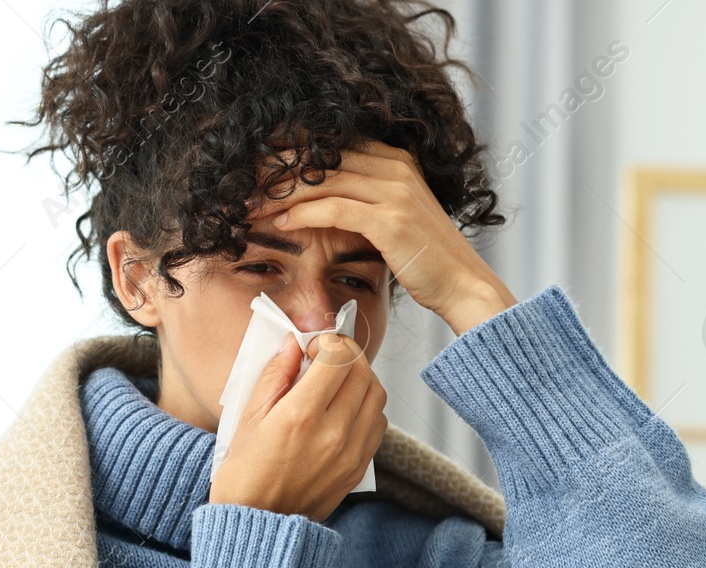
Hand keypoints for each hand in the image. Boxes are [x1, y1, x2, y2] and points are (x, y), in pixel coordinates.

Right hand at [207, 330, 387, 521]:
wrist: (259, 525)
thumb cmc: (245, 474)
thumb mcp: (247, 418)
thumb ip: (275, 375)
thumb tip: (294, 344)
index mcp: (300, 416)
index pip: (338, 357)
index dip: (329, 342)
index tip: (314, 346)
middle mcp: (333, 433)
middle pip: (362, 372)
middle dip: (347, 354)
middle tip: (327, 356)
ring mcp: (351, 452)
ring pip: (376, 396)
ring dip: (360, 379)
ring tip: (336, 382)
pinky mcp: (358, 467)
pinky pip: (377, 424)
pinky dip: (366, 407)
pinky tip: (343, 409)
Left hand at [257, 140, 517, 335]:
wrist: (462, 285)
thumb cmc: (426, 260)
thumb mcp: (396, 218)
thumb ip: (366, 200)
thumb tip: (322, 199)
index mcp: (397, 160)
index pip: (333, 145)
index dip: (292, 152)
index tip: (258, 165)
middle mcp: (396, 167)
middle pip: (323, 157)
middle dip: (278, 169)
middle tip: (243, 182)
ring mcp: (395, 191)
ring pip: (323, 180)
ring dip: (281, 193)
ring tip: (252, 205)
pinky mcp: (389, 219)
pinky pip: (334, 208)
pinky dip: (302, 214)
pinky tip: (280, 224)